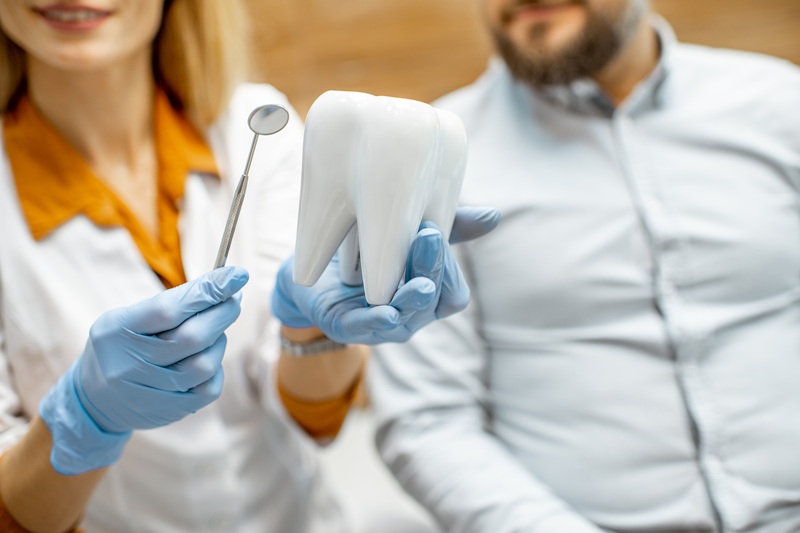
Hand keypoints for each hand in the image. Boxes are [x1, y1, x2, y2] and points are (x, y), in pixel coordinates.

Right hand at [39, 266, 248, 474]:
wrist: (95, 401)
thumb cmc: (122, 346)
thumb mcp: (128, 317)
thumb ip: (170, 303)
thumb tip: (224, 285)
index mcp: (117, 331)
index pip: (168, 309)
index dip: (207, 291)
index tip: (237, 275)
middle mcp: (130, 365)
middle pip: (193, 337)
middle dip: (223, 312)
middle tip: (234, 297)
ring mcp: (149, 393)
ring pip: (205, 364)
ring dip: (218, 342)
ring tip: (211, 332)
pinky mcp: (169, 412)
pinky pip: (209, 388)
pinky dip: (216, 369)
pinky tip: (205, 358)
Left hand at [271, 206, 499, 344]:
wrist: (314, 273)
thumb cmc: (366, 257)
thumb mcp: (404, 236)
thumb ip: (449, 228)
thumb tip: (493, 216)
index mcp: (428, 297)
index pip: (452, 290)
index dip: (448, 265)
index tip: (435, 229)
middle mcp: (409, 315)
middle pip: (432, 301)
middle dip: (432, 269)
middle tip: (429, 235)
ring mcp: (380, 326)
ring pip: (405, 316)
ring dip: (413, 298)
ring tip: (420, 282)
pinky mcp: (346, 327)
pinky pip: (365, 327)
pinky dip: (376, 320)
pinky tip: (385, 311)